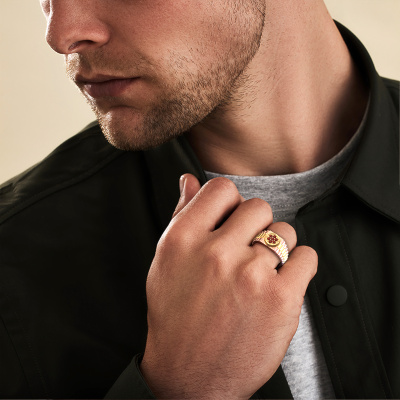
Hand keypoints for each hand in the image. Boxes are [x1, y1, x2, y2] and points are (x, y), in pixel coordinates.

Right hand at [140, 174, 317, 398]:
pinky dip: (299, 265)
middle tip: (246, 250)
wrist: (189, 375)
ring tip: (261, 271)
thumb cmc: (175, 315)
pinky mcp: (281, 300)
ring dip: (277, 247)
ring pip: (284, 231)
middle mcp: (216, 253)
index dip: (231, 201)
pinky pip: (307, 256)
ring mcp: (250, 275)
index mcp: (183, 240)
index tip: (232, 218)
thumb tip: (190, 180)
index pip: (222, 189)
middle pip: (258, 206)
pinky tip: (281, 281)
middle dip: (255, 225)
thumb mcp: (166, 262)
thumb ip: (182, 216)